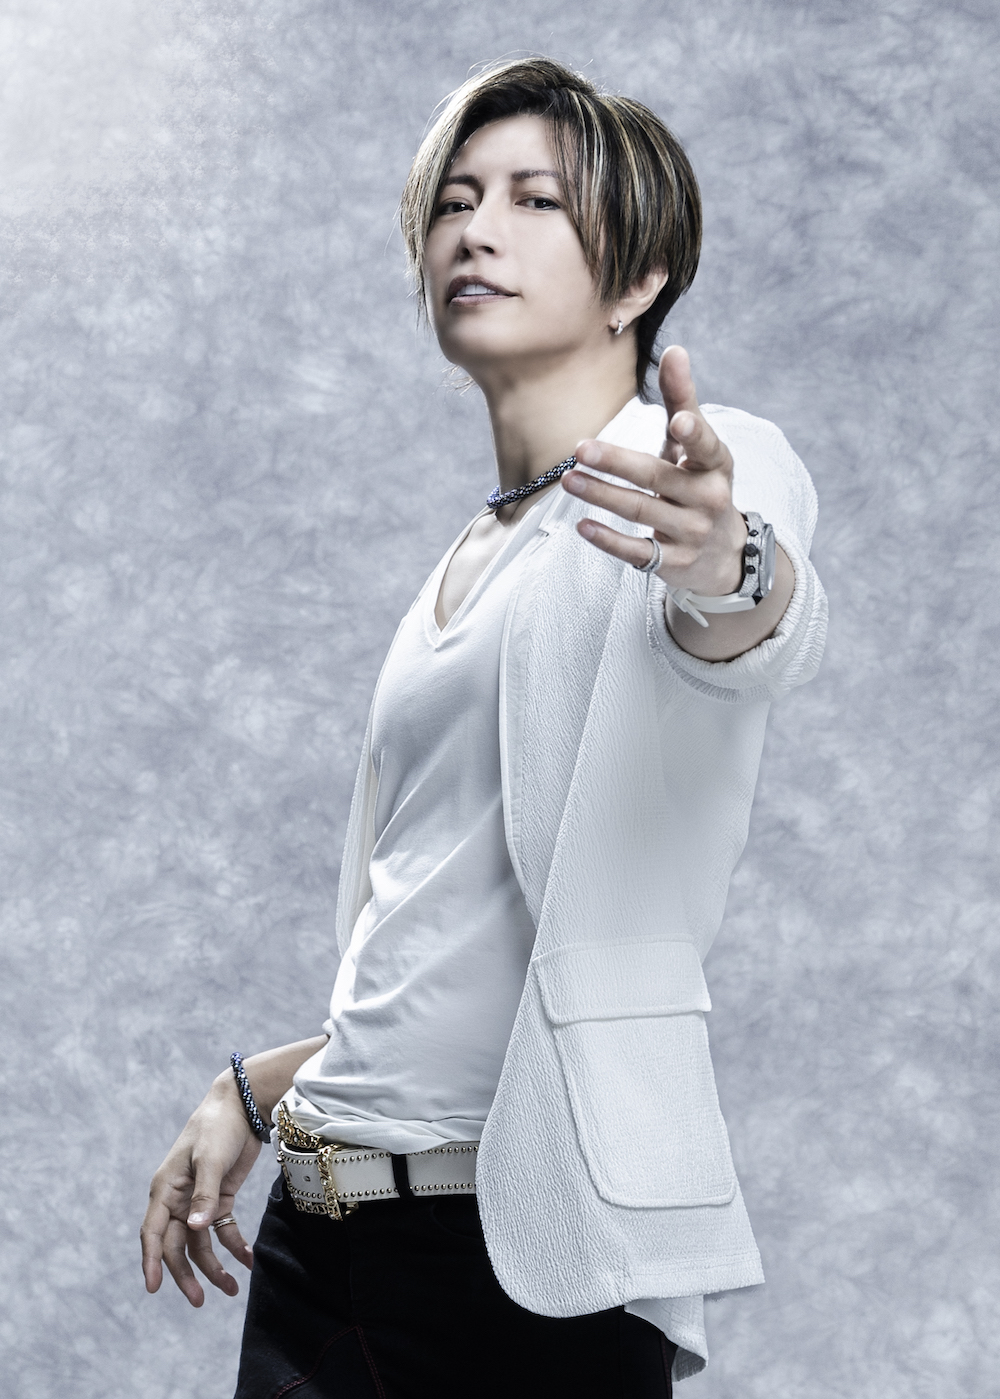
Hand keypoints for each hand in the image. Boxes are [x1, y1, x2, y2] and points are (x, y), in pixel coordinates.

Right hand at [141, 1074, 260, 1306]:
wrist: (241, 1107)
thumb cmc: (217, 1128)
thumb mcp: (209, 1159)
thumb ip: (204, 1195)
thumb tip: (194, 1230)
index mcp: (165, 1189)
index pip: (153, 1232)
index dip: (150, 1261)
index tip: (153, 1288)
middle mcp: (178, 1200)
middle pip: (176, 1245)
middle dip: (187, 1274)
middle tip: (200, 1300)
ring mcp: (198, 1201)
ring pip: (200, 1243)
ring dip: (214, 1266)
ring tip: (231, 1289)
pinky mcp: (220, 1199)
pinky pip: (223, 1230)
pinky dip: (234, 1246)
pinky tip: (247, 1261)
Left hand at [561, 345, 745, 595]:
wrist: (723, 554)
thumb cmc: (701, 485)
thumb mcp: (698, 447)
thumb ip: (683, 400)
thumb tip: (674, 350)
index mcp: (715, 464)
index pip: (706, 446)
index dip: (694, 433)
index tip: (678, 419)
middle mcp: (708, 498)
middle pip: (658, 477)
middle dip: (618, 463)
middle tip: (581, 449)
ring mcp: (691, 532)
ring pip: (641, 511)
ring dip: (602, 495)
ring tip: (569, 480)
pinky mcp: (673, 561)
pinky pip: (637, 551)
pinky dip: (608, 540)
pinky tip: (582, 525)